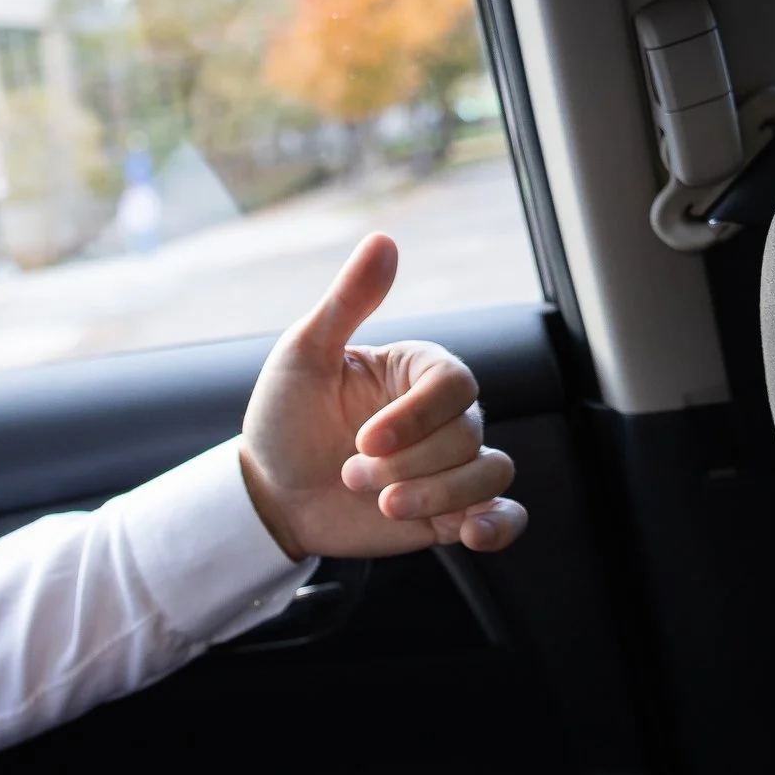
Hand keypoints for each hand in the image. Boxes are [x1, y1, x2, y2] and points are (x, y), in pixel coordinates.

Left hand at [239, 233, 527, 559]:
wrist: (270, 494)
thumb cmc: (283, 418)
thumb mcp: (303, 357)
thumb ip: (347, 302)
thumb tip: (383, 240)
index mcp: (418, 371)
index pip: (455, 385)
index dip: (416, 418)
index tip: (363, 440)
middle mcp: (444, 415)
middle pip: (467, 436)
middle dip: (406, 465)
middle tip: (349, 474)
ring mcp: (452, 463)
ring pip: (488, 474)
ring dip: (435, 496)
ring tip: (382, 505)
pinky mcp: (452, 510)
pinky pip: (504, 514)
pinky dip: (499, 526)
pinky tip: (471, 534)